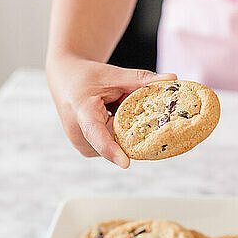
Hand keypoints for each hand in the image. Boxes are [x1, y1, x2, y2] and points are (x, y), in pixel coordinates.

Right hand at [46, 55, 176, 167]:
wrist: (65, 79)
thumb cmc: (87, 76)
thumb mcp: (114, 74)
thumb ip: (142, 79)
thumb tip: (173, 79)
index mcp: (81, 113)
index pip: (97, 135)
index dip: (112, 150)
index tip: (125, 163)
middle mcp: (79, 135)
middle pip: (117, 139)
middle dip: (130, 124)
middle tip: (122, 100)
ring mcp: (83, 145)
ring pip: (117, 143)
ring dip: (123, 128)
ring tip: (110, 106)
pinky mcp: (88, 150)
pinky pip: (113, 144)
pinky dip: (117, 131)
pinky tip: (108, 115)